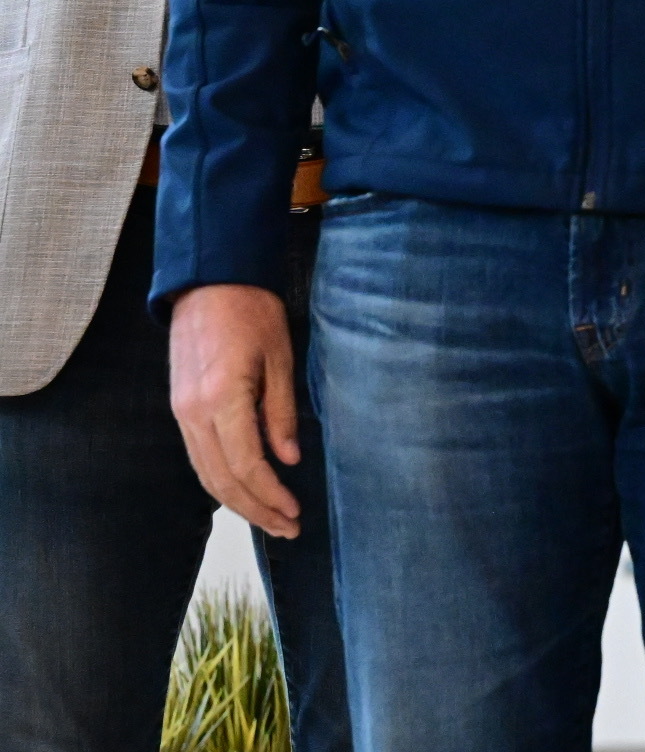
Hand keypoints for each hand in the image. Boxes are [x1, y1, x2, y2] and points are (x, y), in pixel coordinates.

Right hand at [169, 285, 303, 538]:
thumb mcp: (281, 357)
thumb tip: (289, 460)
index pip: (247, 465)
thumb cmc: (252, 312)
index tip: (296, 512)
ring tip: (270, 519)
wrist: (208, 284)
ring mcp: (182, 412)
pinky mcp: (180, 409)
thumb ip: (281, 412)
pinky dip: (221, 480)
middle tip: (288, 529)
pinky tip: (244, 491)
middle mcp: (194, 413)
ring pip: (206, 474)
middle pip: (222, 479)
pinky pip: (199, 456)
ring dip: (237, 502)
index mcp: (222, 399)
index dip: (271, 495)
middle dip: (256, 510)